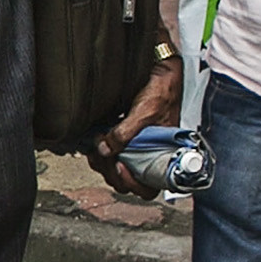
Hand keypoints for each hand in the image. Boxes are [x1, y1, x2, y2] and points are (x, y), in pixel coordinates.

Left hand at [85, 53, 184, 197]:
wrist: (162, 72)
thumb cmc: (162, 91)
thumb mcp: (144, 111)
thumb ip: (125, 132)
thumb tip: (105, 149)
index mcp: (163, 158)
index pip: (147, 189)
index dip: (131, 184)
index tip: (120, 166)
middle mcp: (150, 158)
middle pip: (126, 182)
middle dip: (110, 170)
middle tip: (101, 151)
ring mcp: (138, 151)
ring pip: (116, 170)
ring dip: (103, 161)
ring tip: (98, 142)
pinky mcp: (127, 140)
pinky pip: (111, 155)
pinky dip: (101, 151)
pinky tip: (97, 139)